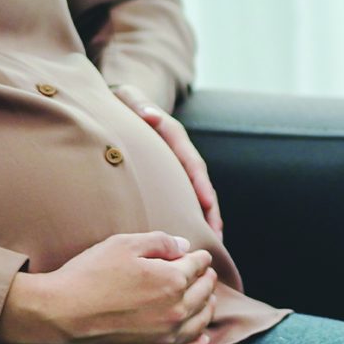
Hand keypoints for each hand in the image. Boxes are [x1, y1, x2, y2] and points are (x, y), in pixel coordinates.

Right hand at [0, 231, 218, 343]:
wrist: (57, 317)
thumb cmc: (87, 276)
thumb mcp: (122, 244)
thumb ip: (160, 242)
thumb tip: (184, 246)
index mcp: (173, 281)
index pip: (198, 267)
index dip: (200, 258)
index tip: (200, 257)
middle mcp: (176, 311)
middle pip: (204, 294)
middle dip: (207, 281)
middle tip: (206, 276)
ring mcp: (165, 338)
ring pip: (200, 323)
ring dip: (207, 309)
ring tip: (207, 301)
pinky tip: (202, 338)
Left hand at [112, 85, 223, 235]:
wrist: (127, 105)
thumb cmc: (127, 104)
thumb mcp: (130, 98)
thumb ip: (139, 104)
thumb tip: (150, 116)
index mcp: (175, 138)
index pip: (192, 163)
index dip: (200, 184)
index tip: (207, 203)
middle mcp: (182, 155)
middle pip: (202, 185)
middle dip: (211, 211)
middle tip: (216, 234)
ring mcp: (178, 169)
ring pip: (197, 197)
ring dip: (206, 220)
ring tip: (212, 245)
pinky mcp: (172, 179)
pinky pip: (185, 200)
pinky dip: (192, 218)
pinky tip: (193, 238)